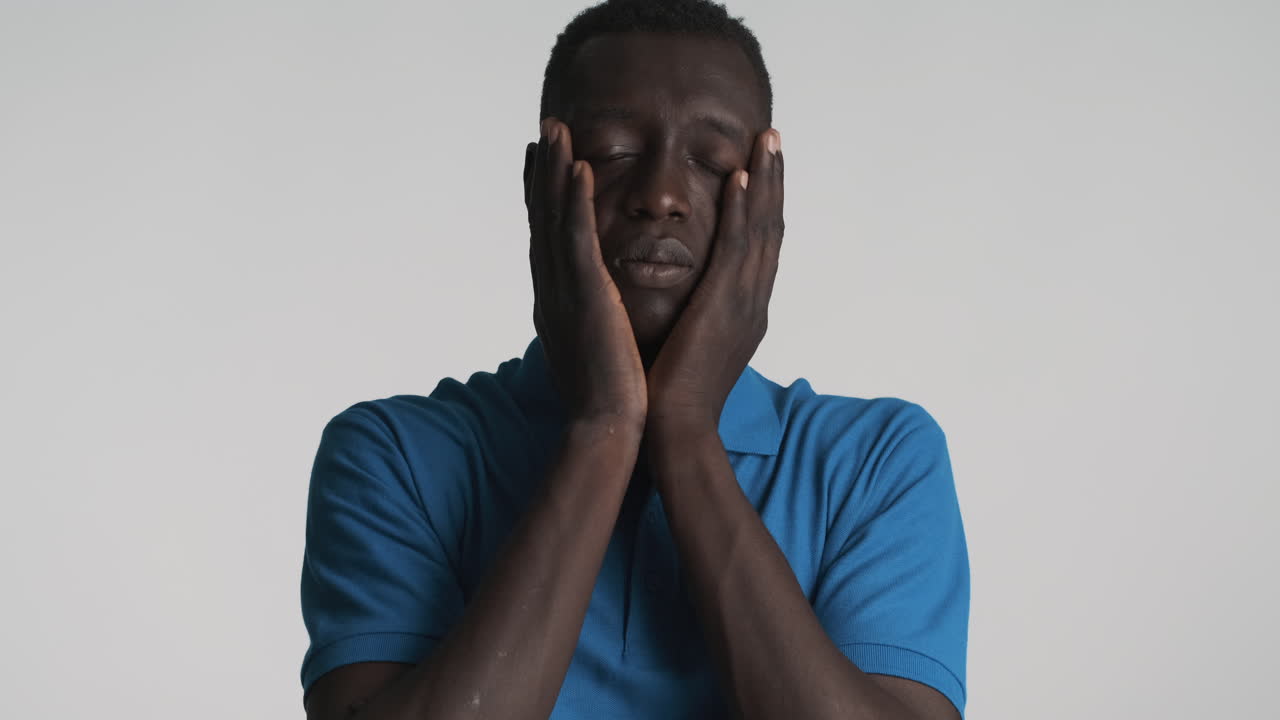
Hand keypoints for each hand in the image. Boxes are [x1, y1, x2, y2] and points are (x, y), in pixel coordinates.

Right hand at [528, 117, 647, 428]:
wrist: (610, 429)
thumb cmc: (609, 398)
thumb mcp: (593, 350)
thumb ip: (589, 324)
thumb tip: (594, 316)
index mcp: (558, 302)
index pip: (549, 238)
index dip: (544, 198)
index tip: (544, 162)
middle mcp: (553, 291)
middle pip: (543, 219)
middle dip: (541, 173)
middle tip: (542, 130)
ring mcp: (565, 292)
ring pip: (555, 221)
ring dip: (553, 172)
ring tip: (554, 130)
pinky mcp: (586, 299)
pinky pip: (579, 241)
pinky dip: (576, 203)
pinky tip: (579, 168)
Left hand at [646, 128, 783, 431]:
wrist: (672, 431)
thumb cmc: (670, 394)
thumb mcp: (688, 344)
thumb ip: (692, 315)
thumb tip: (679, 299)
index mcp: (743, 310)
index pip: (757, 246)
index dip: (762, 204)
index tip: (760, 167)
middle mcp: (753, 302)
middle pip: (769, 228)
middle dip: (773, 181)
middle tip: (773, 137)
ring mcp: (745, 304)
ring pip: (760, 231)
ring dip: (765, 182)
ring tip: (767, 141)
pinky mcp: (725, 308)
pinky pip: (736, 250)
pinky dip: (741, 213)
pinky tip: (740, 179)